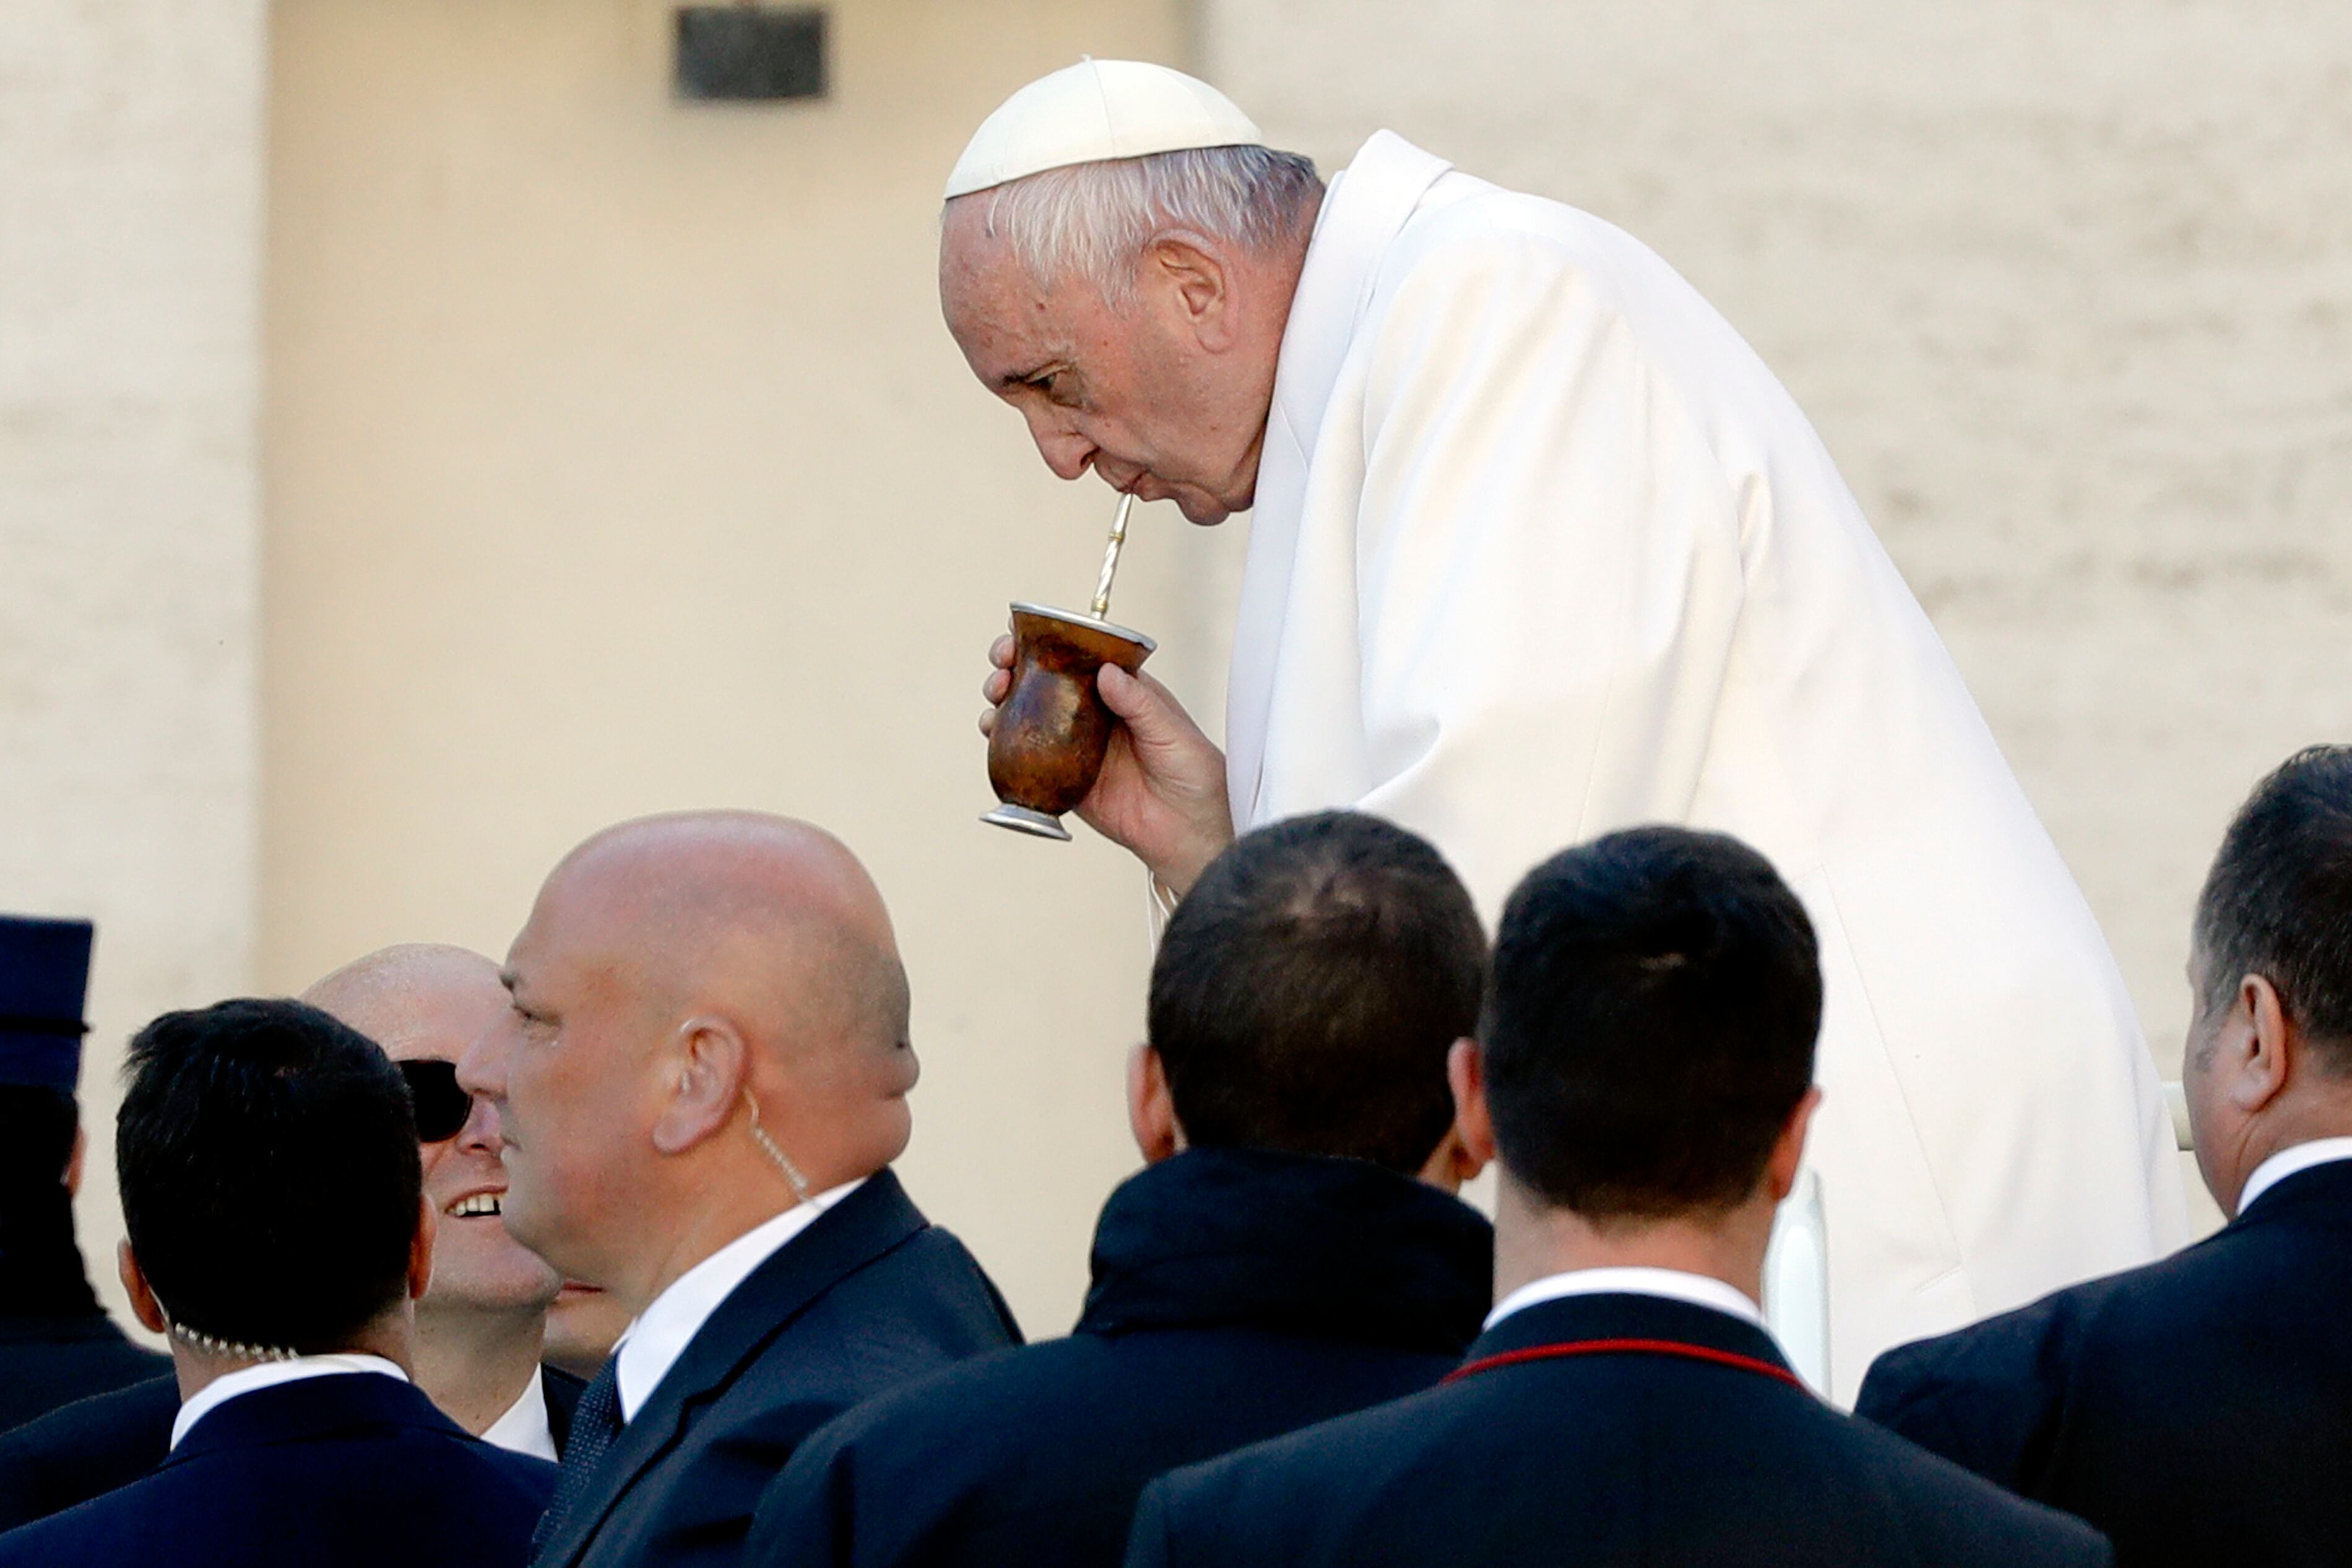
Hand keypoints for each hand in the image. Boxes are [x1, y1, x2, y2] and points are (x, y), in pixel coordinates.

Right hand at [981, 635, 1234, 893]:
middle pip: (1043, 680)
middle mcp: (1091, 713)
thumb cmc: (1192, 774)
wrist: (1188, 832)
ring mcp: (1073, 745)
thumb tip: (1106, 672)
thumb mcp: (1171, 732)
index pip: (1077, 657)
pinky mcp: (1063, 778)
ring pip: (1027, 715)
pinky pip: (1026, 758)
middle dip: (1013, 666)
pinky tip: (992, 731)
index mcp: (1119, 692)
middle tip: (1002, 665)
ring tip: (996, 695)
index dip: (1045, 642)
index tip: (1020, 634)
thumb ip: (1139, 703)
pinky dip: (1002, 742)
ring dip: (1003, 699)